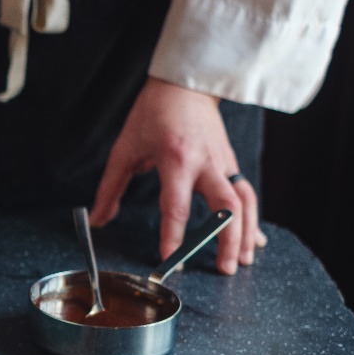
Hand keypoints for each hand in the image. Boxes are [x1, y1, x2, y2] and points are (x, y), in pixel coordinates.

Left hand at [89, 77, 267, 274]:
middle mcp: (206, 163)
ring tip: (243, 261)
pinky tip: (255, 241)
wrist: (185, 85)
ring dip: (246, 234)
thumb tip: (98, 220)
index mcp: (176, 159)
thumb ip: (110, 188)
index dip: (173, 235)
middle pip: (225, 207)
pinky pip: (247, 194)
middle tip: (222, 269)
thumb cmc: (153, 114)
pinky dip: (252, 219)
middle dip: (226, 241)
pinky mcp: (232, 163)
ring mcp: (224, 162)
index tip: (168, 259)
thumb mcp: (125, 148)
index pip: (176, 206)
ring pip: (244, 202)